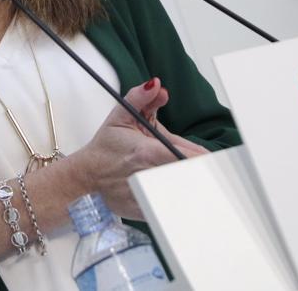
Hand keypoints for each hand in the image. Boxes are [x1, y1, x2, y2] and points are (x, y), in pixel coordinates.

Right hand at [70, 79, 208, 218]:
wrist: (86, 180)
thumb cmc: (105, 149)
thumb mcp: (119, 117)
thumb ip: (140, 98)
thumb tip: (157, 85)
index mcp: (147, 151)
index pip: (189, 157)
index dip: (203, 157)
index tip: (210, 158)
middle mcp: (149, 175)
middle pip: (191, 175)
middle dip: (198, 168)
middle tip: (204, 166)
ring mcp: (148, 197)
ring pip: (184, 192)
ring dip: (189, 183)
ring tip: (186, 177)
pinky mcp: (147, 212)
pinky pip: (172, 207)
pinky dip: (177, 199)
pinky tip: (172, 191)